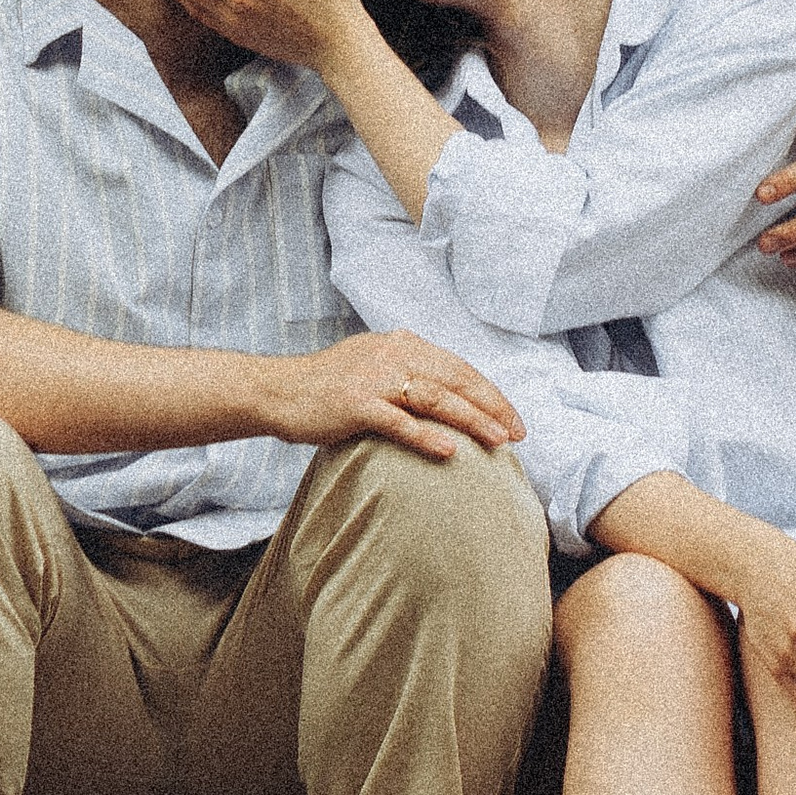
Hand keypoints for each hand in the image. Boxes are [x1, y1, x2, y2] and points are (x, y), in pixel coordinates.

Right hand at [261, 327, 526, 464]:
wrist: (276, 390)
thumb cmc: (326, 386)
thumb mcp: (371, 363)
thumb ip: (404, 366)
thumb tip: (438, 376)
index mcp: (401, 343)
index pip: (458, 367)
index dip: (490, 392)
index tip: (514, 418)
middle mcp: (392, 354)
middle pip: (455, 379)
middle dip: (492, 406)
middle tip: (519, 432)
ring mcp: (373, 378)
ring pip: (435, 398)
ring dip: (471, 419)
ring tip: (498, 440)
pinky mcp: (355, 403)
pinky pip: (398, 421)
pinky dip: (426, 435)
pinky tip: (450, 451)